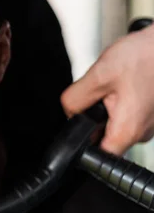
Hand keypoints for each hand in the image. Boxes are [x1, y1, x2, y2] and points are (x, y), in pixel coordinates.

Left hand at [61, 24, 153, 154]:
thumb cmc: (146, 56)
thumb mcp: (99, 75)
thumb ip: (75, 100)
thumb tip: (68, 113)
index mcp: (128, 130)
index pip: (98, 156)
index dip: (82, 145)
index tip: (79, 128)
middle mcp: (142, 133)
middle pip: (104, 138)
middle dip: (94, 118)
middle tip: (100, 93)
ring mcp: (150, 124)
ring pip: (116, 124)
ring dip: (108, 107)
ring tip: (116, 84)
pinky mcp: (152, 114)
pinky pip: (129, 115)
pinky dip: (121, 101)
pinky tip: (126, 84)